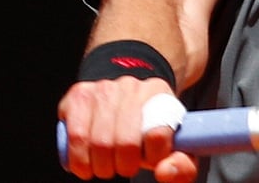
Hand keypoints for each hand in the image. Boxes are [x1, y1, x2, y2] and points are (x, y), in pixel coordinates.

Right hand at [57, 76, 197, 181]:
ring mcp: (104, 88)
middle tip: (124, 168)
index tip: (150, 160)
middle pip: (125, 142)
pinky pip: (76, 136)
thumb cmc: (150, 127)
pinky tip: (86, 165)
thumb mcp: (176, 144)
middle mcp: (133, 87)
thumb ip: (183, 165)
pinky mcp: (80, 95)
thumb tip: (164, 171)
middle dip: (124, 166)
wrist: (127, 96)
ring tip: (107, 167)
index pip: (158, 134)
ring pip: (98, 142)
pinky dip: (79, 159)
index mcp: (161, 95)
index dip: (153, 157)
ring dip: (101, 166)